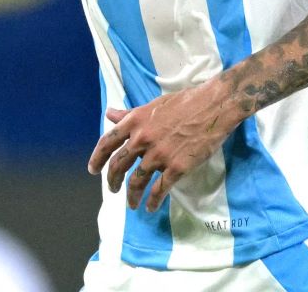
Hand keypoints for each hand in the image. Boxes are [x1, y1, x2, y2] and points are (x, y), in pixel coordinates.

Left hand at [86, 81, 243, 212]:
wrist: (214, 106)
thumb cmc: (185, 101)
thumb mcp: (153, 105)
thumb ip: (130, 114)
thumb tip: (110, 114)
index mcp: (135, 122)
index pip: (107, 142)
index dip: (97, 158)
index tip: (93, 170)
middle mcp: (142, 139)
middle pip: (118, 165)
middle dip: (112, 181)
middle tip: (112, 189)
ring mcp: (159, 155)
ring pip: (137, 182)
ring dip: (132, 196)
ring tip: (132, 204)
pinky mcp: (177, 167)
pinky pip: (160, 190)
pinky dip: (153, 201)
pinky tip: (150, 207)